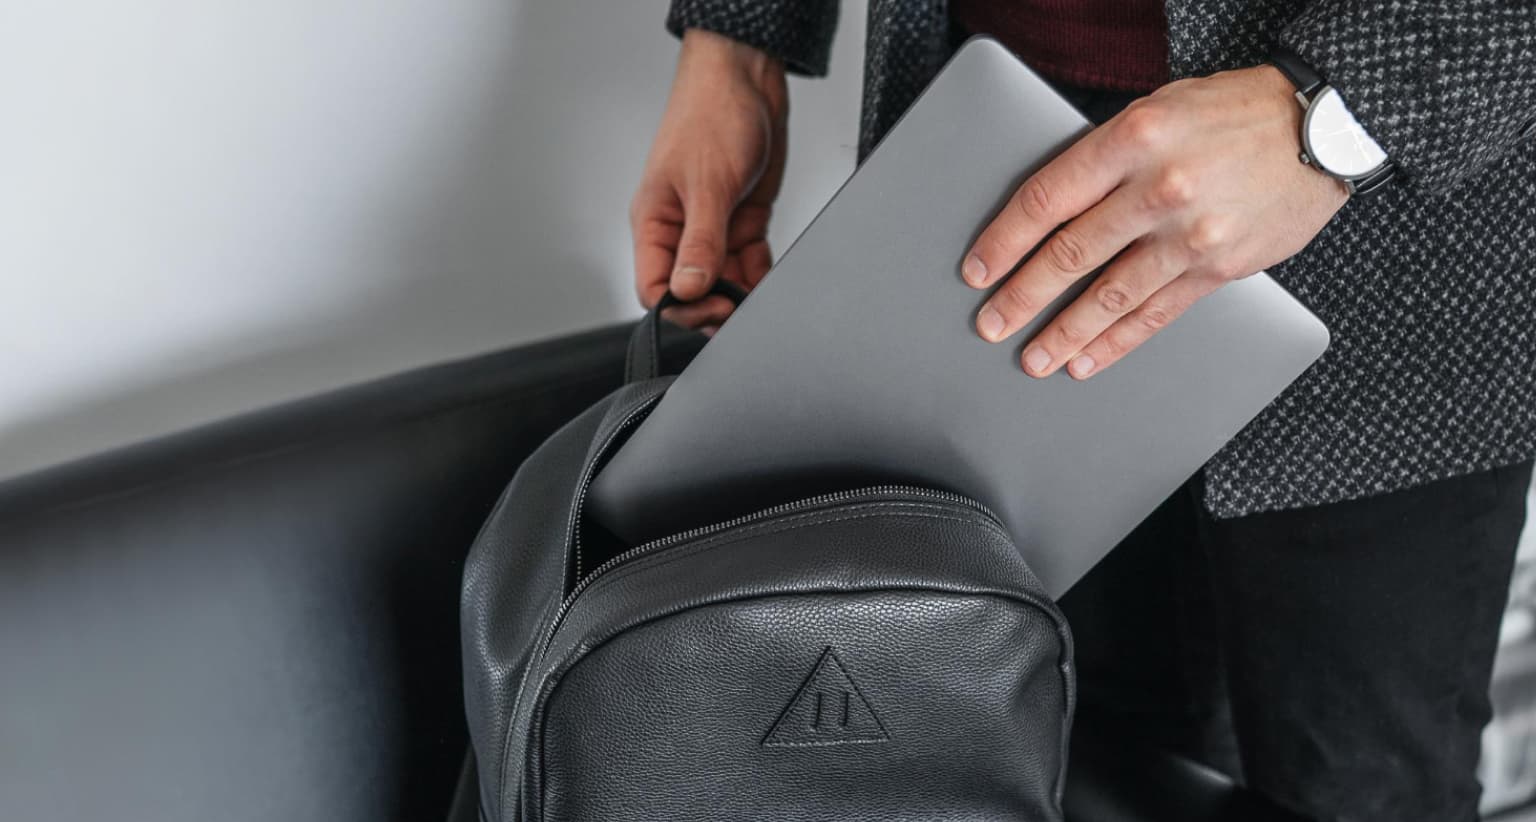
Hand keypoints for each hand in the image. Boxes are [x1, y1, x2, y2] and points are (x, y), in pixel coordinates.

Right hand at [630, 29, 787, 329]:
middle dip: (715, 305)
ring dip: (742, 293)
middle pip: (691, 291)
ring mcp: (713, 227)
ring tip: (759, 296)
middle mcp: (681, 230)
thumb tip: (688, 290)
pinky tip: (768, 274)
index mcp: (655, 222)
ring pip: (723, 280)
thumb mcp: (706, 184)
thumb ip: (700, 243)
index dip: (682, 308)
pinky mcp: (742, 220)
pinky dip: (760, 273)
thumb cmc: (710, 115)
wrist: (747, 80)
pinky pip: (749, 262)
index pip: (654, 287)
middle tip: (741, 309)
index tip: (714, 306)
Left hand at [964, 66, 1347, 378]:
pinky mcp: (1219, 268)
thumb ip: (1105, 156)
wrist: (1326, 126)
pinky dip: (1116, 342)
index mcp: (1133, 139)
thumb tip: (1047, 209)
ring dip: (1063, 333)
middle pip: (1070, 254)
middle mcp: (1160, 188)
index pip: (1048, 198)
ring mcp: (1191, 233)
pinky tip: (1088, 360)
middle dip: (1021, 296)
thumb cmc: (1233, 112)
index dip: (1004, 240)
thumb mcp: (1159, 108)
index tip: (978, 269)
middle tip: (990, 324)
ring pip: (1109, 295)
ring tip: (1033, 357)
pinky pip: (1156, 314)